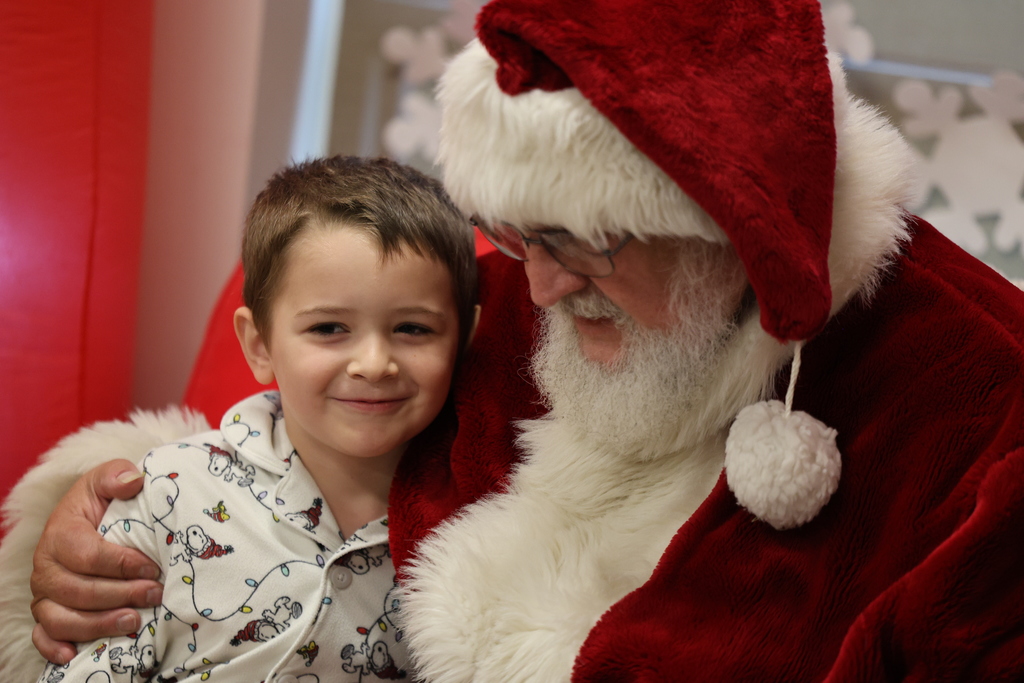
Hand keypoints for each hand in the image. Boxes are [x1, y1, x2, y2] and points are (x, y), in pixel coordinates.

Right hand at [30, 459, 162, 663]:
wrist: (87, 521)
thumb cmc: (101, 503)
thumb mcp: (106, 481)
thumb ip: (116, 475)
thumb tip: (133, 480)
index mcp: (60, 533)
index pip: (87, 554)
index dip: (120, 563)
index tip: (152, 567)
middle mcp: (46, 567)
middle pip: (77, 590)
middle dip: (120, 595)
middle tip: (155, 594)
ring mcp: (45, 594)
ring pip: (61, 617)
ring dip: (98, 624)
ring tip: (134, 621)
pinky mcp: (47, 614)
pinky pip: (43, 636)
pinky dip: (54, 647)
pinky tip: (75, 654)